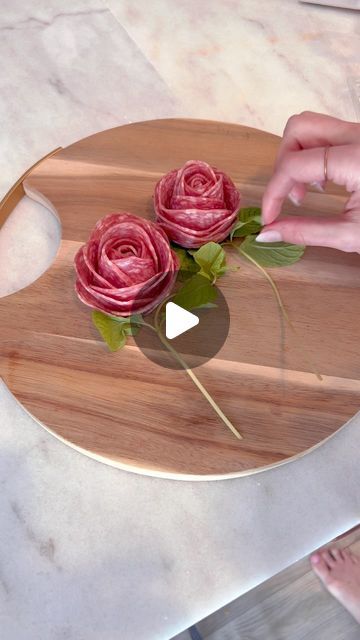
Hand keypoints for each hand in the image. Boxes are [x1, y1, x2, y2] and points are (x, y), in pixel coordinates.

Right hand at [259, 111, 359, 252]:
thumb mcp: (350, 236)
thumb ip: (304, 232)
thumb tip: (267, 234)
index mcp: (356, 159)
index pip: (294, 164)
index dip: (274, 192)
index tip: (269, 218)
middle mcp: (359, 136)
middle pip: (300, 127)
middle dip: (283, 162)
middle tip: (292, 198)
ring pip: (313, 126)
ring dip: (297, 156)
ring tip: (307, 192)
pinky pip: (329, 135)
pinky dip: (314, 156)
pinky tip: (324, 184)